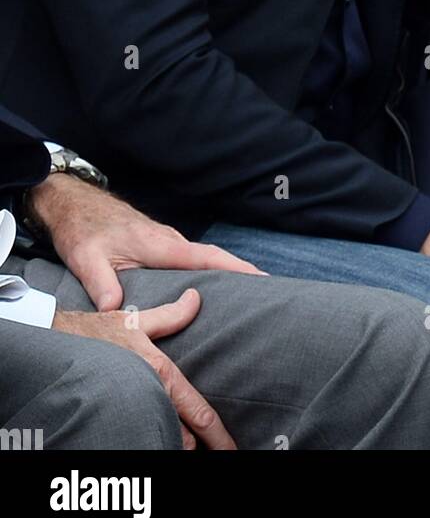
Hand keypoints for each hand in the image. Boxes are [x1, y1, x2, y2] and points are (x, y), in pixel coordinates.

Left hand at [27, 175, 265, 310]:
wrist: (74, 205)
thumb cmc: (84, 228)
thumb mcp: (88, 259)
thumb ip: (102, 285)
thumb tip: (115, 312)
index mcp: (161, 244)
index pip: (207, 257)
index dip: (236, 267)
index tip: (263, 277)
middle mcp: (170, 241)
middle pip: (214, 258)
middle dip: (241, 272)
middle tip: (267, 294)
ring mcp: (166, 242)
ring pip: (202, 258)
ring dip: (224, 272)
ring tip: (245, 296)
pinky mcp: (159, 245)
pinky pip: (190, 259)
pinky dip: (206, 270)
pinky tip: (207, 288)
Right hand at [53, 289, 234, 449]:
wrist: (55, 342)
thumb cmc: (96, 331)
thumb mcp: (136, 319)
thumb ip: (171, 314)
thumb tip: (196, 298)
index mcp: (161, 372)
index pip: (198, 412)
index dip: (218, 435)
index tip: (232, 448)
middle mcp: (149, 394)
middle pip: (184, 439)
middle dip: (201, 449)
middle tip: (218, 454)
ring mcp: (131, 408)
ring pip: (163, 442)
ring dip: (177, 447)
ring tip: (194, 450)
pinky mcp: (115, 414)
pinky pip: (139, 436)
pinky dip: (154, 441)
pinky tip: (160, 442)